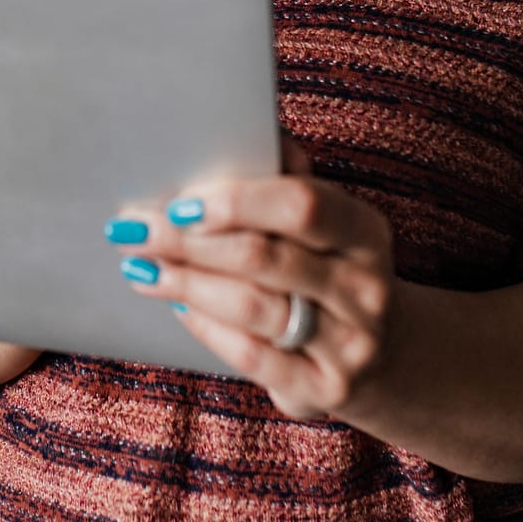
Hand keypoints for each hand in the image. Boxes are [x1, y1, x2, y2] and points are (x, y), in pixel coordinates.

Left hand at [105, 138, 402, 421]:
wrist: (387, 356)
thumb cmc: (331, 268)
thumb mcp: (327, 223)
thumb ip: (285, 179)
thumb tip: (238, 130)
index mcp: (364, 232)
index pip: (302, 206)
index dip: (238, 201)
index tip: (179, 200)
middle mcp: (365, 288)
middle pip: (265, 258)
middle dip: (188, 243)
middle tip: (136, 231)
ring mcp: (349, 346)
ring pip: (251, 308)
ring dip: (185, 285)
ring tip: (141, 268)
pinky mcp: (322, 391)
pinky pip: (249, 356)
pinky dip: (205, 327)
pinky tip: (176, 307)